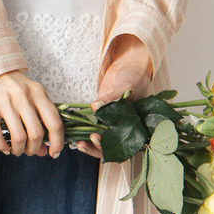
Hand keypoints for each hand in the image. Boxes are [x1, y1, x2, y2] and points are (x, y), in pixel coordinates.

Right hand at [0, 71, 64, 157]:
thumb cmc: (12, 84)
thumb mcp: (30, 95)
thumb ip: (39, 119)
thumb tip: (44, 150)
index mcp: (38, 93)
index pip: (54, 122)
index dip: (57, 142)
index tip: (54, 153)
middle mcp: (24, 96)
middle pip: (36, 133)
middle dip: (34, 149)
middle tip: (29, 151)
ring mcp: (6, 101)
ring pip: (18, 136)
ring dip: (19, 150)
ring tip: (16, 150)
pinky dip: (2, 146)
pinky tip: (4, 147)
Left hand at [75, 34, 153, 158]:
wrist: (129, 64)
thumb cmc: (134, 74)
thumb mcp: (126, 84)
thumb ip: (113, 97)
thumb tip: (96, 105)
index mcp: (139, 125)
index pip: (126, 144)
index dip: (111, 146)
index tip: (95, 138)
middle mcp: (127, 128)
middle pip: (113, 146)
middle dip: (96, 148)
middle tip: (82, 143)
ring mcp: (115, 122)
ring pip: (103, 140)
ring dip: (89, 143)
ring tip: (77, 143)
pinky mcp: (104, 116)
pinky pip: (95, 127)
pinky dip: (85, 131)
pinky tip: (74, 135)